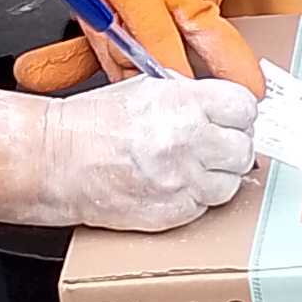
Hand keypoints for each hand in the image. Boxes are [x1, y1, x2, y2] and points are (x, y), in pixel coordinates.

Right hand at [39, 76, 257, 230]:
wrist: (57, 160)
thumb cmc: (92, 123)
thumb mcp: (145, 88)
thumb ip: (190, 95)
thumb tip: (222, 106)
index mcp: (183, 102)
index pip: (244, 107)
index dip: (238, 113)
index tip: (231, 118)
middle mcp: (188, 140)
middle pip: (244, 147)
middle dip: (231, 145)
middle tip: (214, 144)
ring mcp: (182, 180)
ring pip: (231, 182)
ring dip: (217, 175)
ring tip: (192, 166)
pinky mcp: (173, 212)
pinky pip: (206, 206)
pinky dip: (196, 197)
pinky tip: (176, 184)